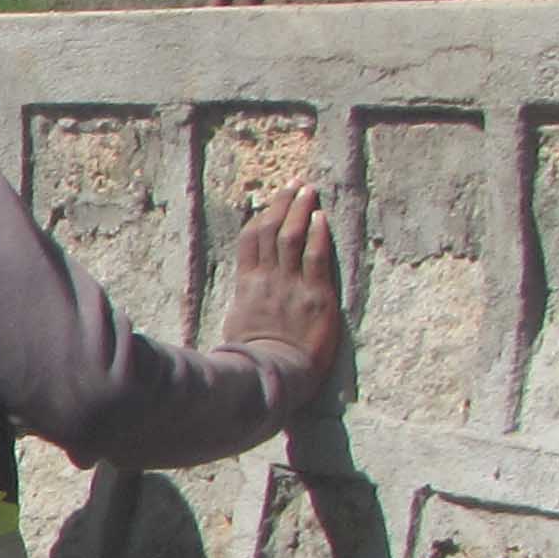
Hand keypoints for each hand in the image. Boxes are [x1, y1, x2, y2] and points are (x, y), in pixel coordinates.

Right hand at [217, 181, 343, 403]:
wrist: (274, 373)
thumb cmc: (254, 356)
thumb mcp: (238, 323)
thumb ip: (245, 302)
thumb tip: (246, 295)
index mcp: (248, 285)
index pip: (251, 241)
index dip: (262, 217)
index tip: (270, 201)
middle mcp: (267, 279)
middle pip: (272, 231)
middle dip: (283, 204)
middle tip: (294, 184)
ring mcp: (291, 286)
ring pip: (291, 238)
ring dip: (299, 210)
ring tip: (308, 190)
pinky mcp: (315, 296)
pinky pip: (315, 258)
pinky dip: (317, 235)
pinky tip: (320, 217)